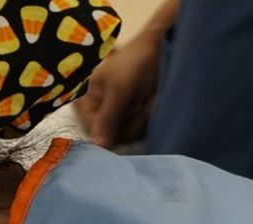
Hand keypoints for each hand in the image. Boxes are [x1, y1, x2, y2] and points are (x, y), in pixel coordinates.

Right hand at [75, 30, 164, 147]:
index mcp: (87, 101)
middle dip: (130, 121)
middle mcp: (101, 111)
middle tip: (141, 105)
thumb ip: (107, 118)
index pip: (91, 128)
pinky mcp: (135, 117)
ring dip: (142, 119)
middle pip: (111, 135)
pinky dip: (149, 117)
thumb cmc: (136, 63)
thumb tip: (97, 146)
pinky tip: (153, 102)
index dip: (108, 128)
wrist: (164, 49)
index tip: (126, 115)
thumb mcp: (119, 89)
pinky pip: (139, 130)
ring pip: (127, 134)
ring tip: (150, 99)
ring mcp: (119, 115)